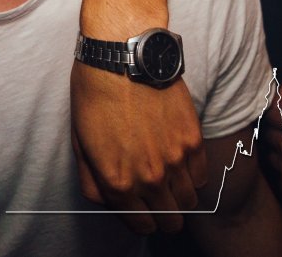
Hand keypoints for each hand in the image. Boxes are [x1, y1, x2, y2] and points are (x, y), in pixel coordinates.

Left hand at [70, 63, 205, 233]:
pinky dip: (193, 175)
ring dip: (180, 196)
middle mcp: (148, 178)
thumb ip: (93, 180)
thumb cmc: (94, 92)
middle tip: (157, 199)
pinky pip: (202, 176)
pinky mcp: (193, 139)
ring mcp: (175, 160)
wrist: (121, 54)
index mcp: (117, 182)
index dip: (141, 221)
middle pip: (170, 221)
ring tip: (169, 179)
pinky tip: (180, 162)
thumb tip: (107, 200)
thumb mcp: (79, 141)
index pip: (141, 226)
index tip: (141, 210)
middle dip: (163, 214)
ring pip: (189, 202)